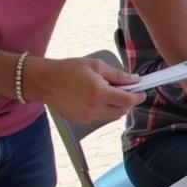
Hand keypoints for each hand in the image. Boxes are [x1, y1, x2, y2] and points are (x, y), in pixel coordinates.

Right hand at [28, 55, 143, 123]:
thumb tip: (134, 80)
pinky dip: (106, 110)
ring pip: (113, 116)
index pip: (127, 100)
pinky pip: (102, 118)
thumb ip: (117, 75)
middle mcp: (94, 108)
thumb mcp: (95, 66)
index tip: (142, 91)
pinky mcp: (82, 121)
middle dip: (128, 101)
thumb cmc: (68, 70)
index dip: (137, 96)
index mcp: (98, 92)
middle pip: (122, 110)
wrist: (44, 81)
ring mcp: (87, 117)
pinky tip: (100, 99)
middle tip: (127, 90)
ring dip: (118, 106)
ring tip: (110, 93)